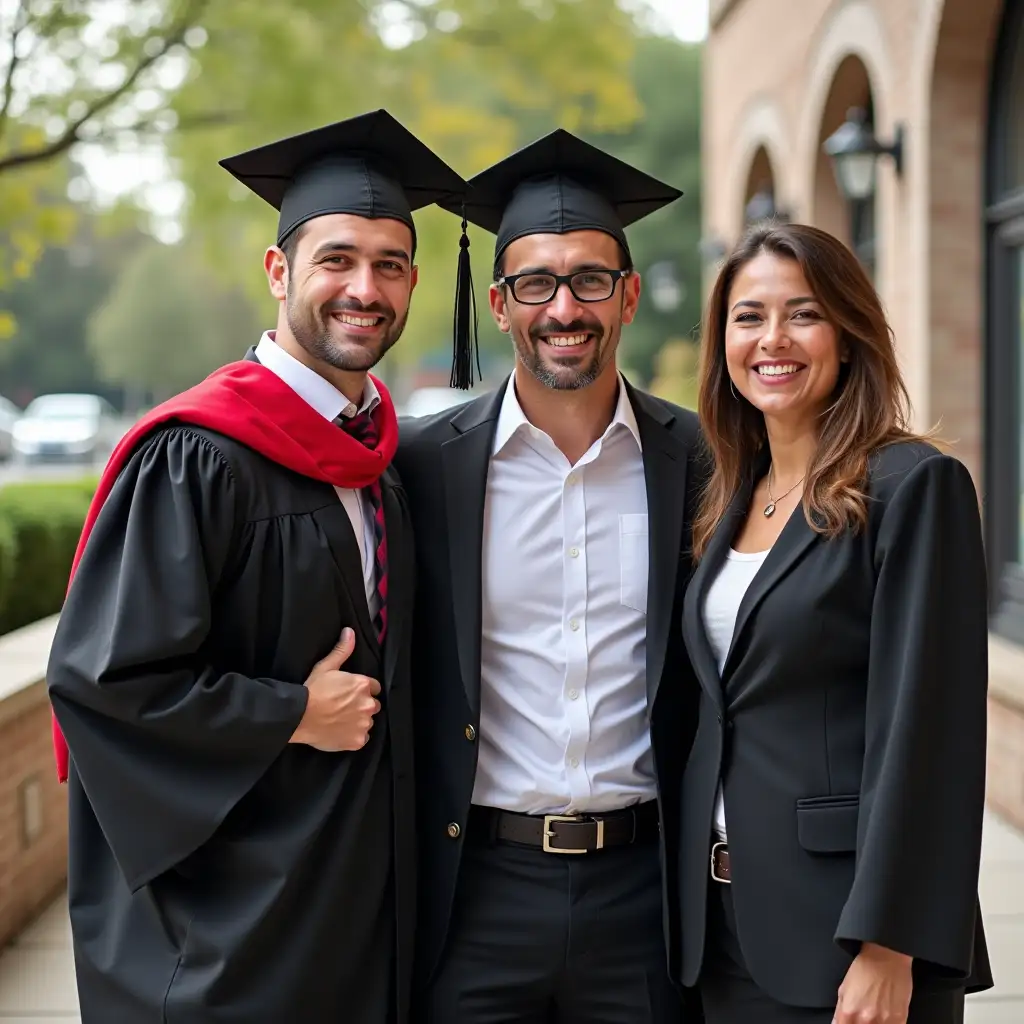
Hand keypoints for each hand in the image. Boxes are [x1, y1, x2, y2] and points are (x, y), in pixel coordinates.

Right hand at [290, 627, 380, 751]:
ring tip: (340, 721)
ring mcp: (364, 724)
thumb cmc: (312, 690)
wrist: (299, 716)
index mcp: (363, 685)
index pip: (374, 687)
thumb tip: (350, 631)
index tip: (351, 694)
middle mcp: (368, 704)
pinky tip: (340, 732)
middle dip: (362, 706)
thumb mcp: (326, 667)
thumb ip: (342, 650)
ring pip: (367, 722)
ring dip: (358, 721)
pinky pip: (361, 738)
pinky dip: (353, 737)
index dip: (362, 690)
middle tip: (344, 708)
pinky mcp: (358, 741)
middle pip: (373, 705)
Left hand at [834, 943, 912, 1023]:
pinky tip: (885, 1018)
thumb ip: (839, 1012)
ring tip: (875, 1015)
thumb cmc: (864, 970)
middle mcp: (865, 1019)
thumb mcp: (844, 989)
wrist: (886, 956)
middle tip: (863, 1019)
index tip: (850, 1023)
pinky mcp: (901, 1020)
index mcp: (849, 1012)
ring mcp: (884, 1021)